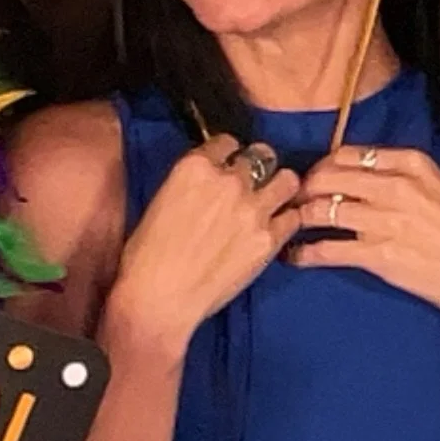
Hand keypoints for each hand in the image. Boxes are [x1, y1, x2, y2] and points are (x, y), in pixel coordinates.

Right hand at [105, 134, 302, 354]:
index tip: (228, 165)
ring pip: (287, 180)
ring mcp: (253, 209)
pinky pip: (293, 218)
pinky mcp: (268, 239)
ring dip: (280, 187)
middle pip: (262, 155)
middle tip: (254, 182)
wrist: (160, 298)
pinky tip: (276, 228)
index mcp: (195, 166)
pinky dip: (286, 221)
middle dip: (258, 166)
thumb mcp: (162, 199)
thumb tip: (208, 182)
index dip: (229, 154)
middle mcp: (229, 180)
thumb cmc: (146, 255)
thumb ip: (193, 182)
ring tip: (273, 200)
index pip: (227, 142)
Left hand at [291, 145, 439, 330]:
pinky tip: (295, 258)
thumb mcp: (437, 186)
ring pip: (323, 209)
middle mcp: (396, 185)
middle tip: (294, 202)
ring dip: (298, 218)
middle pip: (327, 176)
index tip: (313, 179)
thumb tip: (357, 174)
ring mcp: (386, 220)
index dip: (321, 165)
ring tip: (289, 227)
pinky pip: (328, 249)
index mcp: (411, 162)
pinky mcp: (379, 256)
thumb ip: (400, 175)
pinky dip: (305, 253)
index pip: (347, 153)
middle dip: (303, 188)